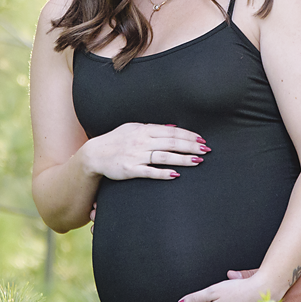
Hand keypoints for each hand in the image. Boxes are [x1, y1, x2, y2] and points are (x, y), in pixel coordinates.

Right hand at [79, 122, 206, 180]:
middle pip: (171, 143)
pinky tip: (176, 174)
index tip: (201, 139)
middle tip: (206, 150)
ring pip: (164, 156)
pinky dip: (163, 173)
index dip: (188, 135)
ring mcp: (136, 156)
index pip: (171, 131)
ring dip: (182, 159)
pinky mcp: (130, 170)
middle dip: (190, 146)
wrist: (94, 155)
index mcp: (143, 130)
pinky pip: (150, 171)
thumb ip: (152, 128)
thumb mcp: (132, 128)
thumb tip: (172, 127)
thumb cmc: (115, 141)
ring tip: (198, 161)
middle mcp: (141, 141)